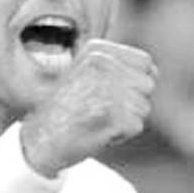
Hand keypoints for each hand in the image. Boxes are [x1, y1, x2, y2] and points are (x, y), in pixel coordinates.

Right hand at [21, 39, 157, 176]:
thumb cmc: (64, 110)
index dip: (136, 83)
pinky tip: (97, 132)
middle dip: (132, 103)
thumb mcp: (84, 75)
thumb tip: (154, 71)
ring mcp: (109, 90)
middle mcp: (104, 65)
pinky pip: (136, 127)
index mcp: (98, 51)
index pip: (145, 63)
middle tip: (102, 111)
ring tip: (97, 121)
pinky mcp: (114, 116)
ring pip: (144, 108)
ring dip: (126, 120)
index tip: (113, 95)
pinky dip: (120, 135)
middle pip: (148, 85)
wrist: (39, 141)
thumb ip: (116, 67)